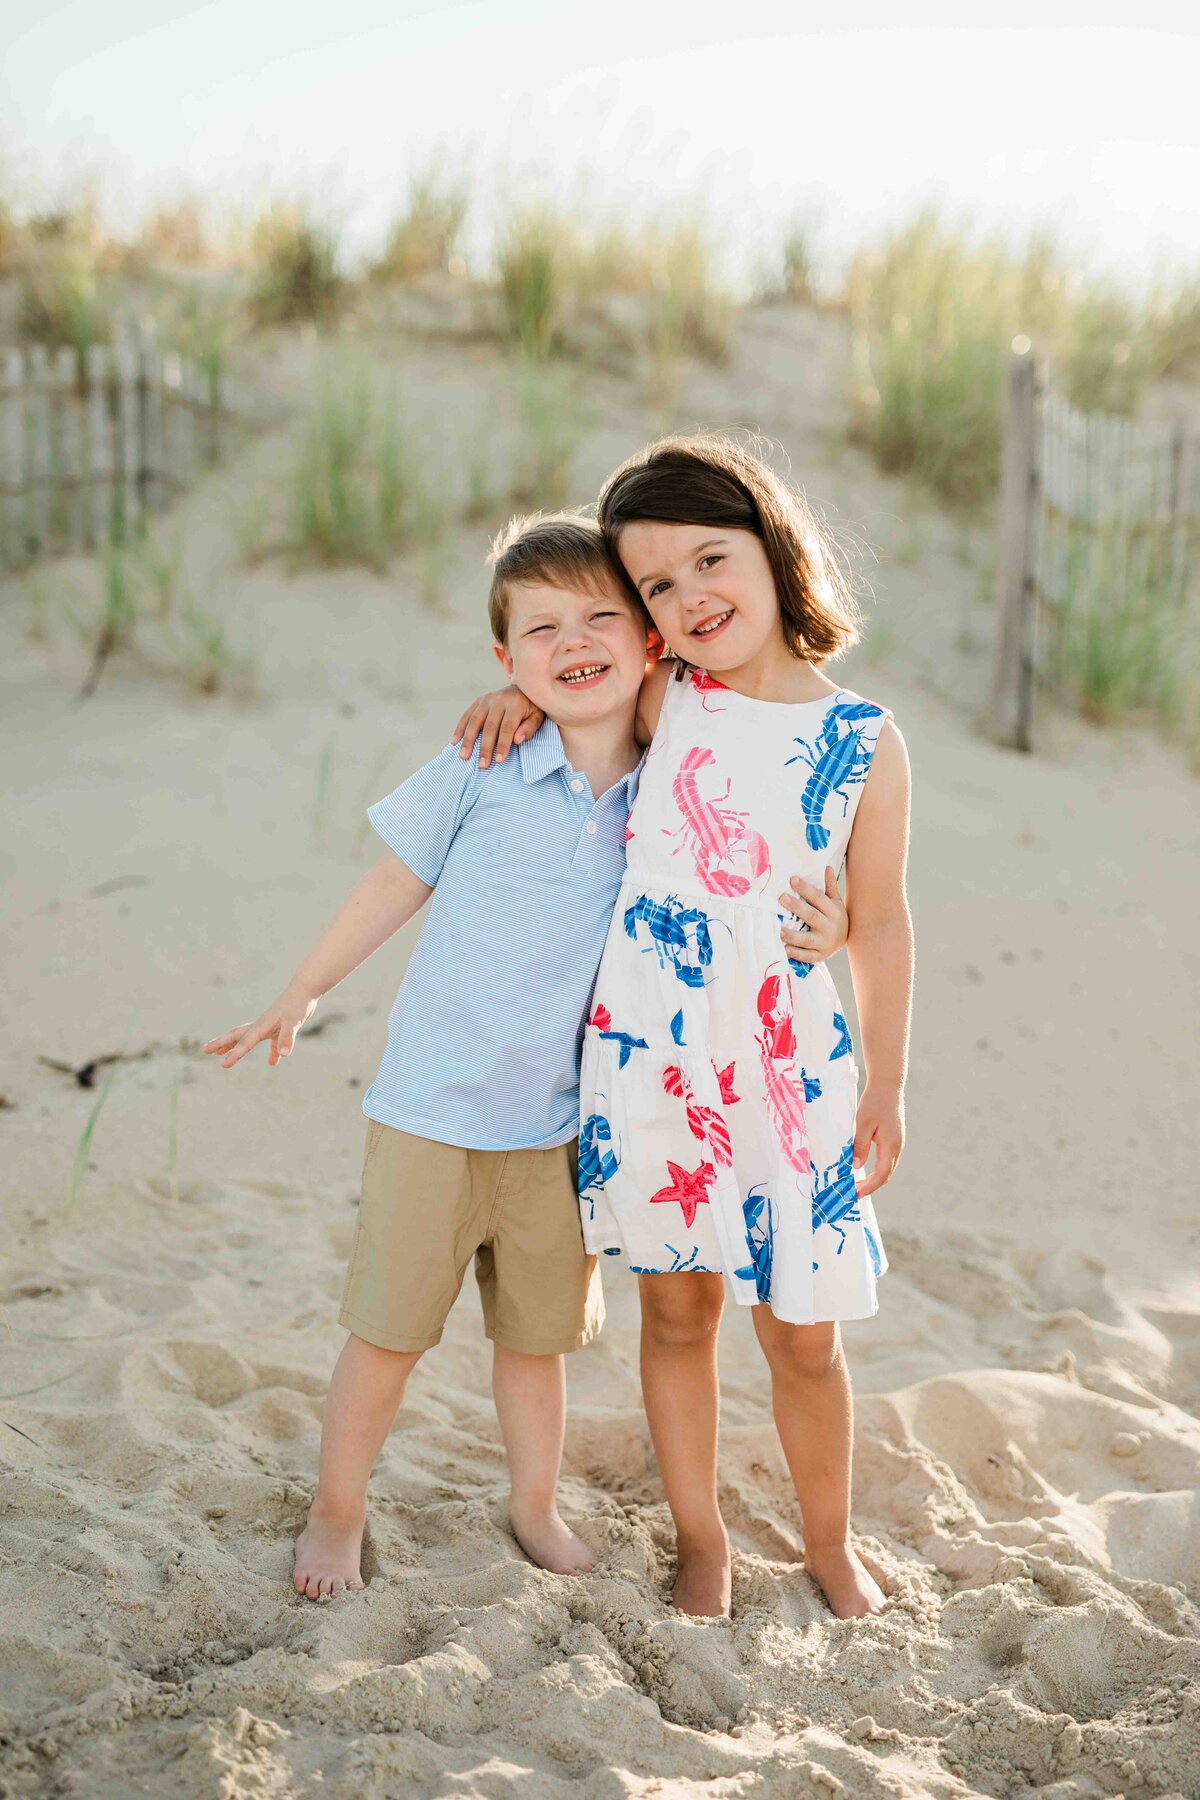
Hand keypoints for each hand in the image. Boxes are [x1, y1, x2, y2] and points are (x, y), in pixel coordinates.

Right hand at [201, 987, 318, 1068]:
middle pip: (236, 1036)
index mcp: (262, 1026)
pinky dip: (272, 1052)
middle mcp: (261, 1025)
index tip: (223, 1065)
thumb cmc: (298, 1004)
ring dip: (235, 1046)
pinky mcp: (281, 1027)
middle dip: (220, 1044)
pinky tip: (273, 1062)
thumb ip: (287, 1038)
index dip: (234, 1055)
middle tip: (204, 1050)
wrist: (305, 989)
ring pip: (248, 1038)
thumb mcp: (294, 1022)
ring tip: (222, 1054)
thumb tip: (283, 1055)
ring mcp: (270, 1025)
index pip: (245, 1043)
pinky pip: (272, 1042)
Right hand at [451, 686, 543, 769]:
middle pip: (489, 726)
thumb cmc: (532, 707)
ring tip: (464, 756)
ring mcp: (486, 699)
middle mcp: (499, 699)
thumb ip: (529, 728)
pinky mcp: (478, 701)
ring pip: (474, 721)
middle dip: (485, 747)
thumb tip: (516, 740)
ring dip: (468, 740)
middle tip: (482, 765)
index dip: (502, 744)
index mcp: (515, 703)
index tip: (499, 760)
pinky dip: (460, 729)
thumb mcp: (538, 716)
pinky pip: (467, 716)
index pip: (507, 727)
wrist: (524, 687)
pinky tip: (454, 742)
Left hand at [778, 867, 847, 963]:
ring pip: (808, 939)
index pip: (818, 898)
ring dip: (793, 936)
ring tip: (780, 930)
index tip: (792, 880)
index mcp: (833, 911)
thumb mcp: (836, 902)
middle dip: (796, 907)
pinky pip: (807, 956)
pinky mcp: (819, 956)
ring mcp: (824, 943)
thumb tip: (828, 867)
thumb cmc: (835, 918)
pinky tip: (785, 949)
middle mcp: (829, 927)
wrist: (845, 941)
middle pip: (812, 916)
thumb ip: (830, 886)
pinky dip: (796, 954)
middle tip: (781, 898)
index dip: (805, 889)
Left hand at [852, 1081, 903, 1197]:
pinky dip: (877, 1168)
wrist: (888, 1084)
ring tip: (858, 1184)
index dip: (868, 1187)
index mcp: (891, 1145)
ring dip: (874, 1178)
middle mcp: (897, 1146)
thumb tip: (856, 1166)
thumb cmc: (874, 1101)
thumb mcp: (863, 1123)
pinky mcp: (895, 1137)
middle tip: (854, 1193)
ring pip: (888, 1167)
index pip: (881, 1175)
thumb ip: (860, 1145)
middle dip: (871, 1186)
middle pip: (886, 1174)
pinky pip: (887, 1159)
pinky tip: (865, 1168)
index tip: (856, 1195)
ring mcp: (898, 1142)